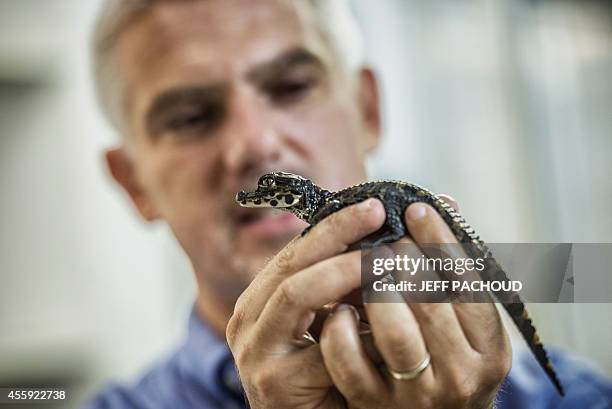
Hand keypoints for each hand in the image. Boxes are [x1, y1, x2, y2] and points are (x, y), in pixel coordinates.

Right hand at [226, 199, 386, 407]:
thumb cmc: (326, 376)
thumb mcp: (331, 322)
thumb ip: (344, 288)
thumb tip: (388, 241)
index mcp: (260, 299)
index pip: (296, 250)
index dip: (334, 224)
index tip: (372, 204)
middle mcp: (248, 319)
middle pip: (291, 262)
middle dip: (337, 232)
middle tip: (376, 213)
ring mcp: (255, 350)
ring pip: (295, 292)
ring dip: (345, 271)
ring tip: (387, 257)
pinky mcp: (272, 383)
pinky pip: (320, 347)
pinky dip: (356, 332)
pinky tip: (386, 322)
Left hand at [318, 197, 511, 408]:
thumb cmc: (447, 356)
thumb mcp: (465, 322)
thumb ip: (454, 271)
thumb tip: (445, 202)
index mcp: (490, 349)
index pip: (469, 285)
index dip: (440, 241)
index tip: (415, 209)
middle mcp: (462, 375)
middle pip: (431, 303)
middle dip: (403, 259)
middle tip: (385, 236)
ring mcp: (417, 394)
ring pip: (395, 331)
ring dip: (376, 290)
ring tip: (366, 267)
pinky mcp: (374, 404)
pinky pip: (350, 362)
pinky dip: (340, 330)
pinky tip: (338, 309)